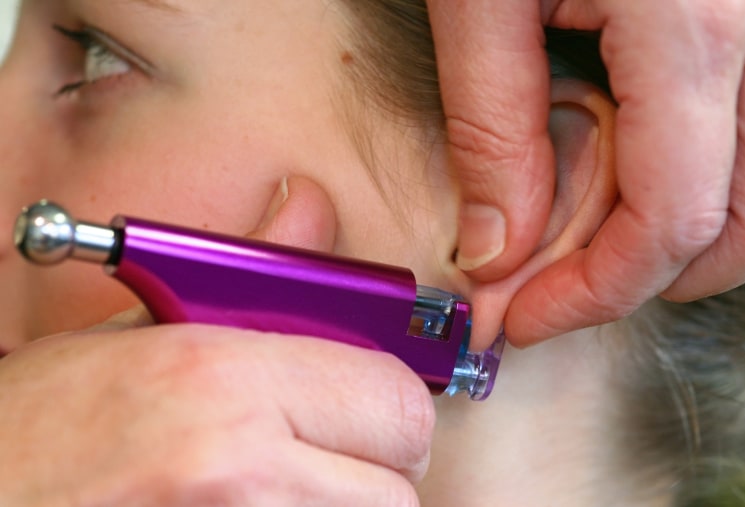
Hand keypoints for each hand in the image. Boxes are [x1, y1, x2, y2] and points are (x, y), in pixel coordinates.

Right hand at [0, 177, 433, 505]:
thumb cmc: (41, 429)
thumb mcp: (139, 331)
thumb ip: (248, 274)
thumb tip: (310, 208)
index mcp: (225, 381)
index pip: (398, 402)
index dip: (392, 408)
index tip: (370, 412)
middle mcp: (242, 467)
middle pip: (400, 482)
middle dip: (376, 468)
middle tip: (329, 456)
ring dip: (342, 505)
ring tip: (282, 486)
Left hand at [427, 0, 744, 344]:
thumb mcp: (478, 1)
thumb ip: (492, 126)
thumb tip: (495, 248)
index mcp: (693, 26)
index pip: (672, 219)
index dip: (598, 292)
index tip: (528, 318)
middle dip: (657, 277)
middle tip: (571, 294)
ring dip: (689, 230)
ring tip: (597, 239)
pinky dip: (697, 173)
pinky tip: (629, 168)